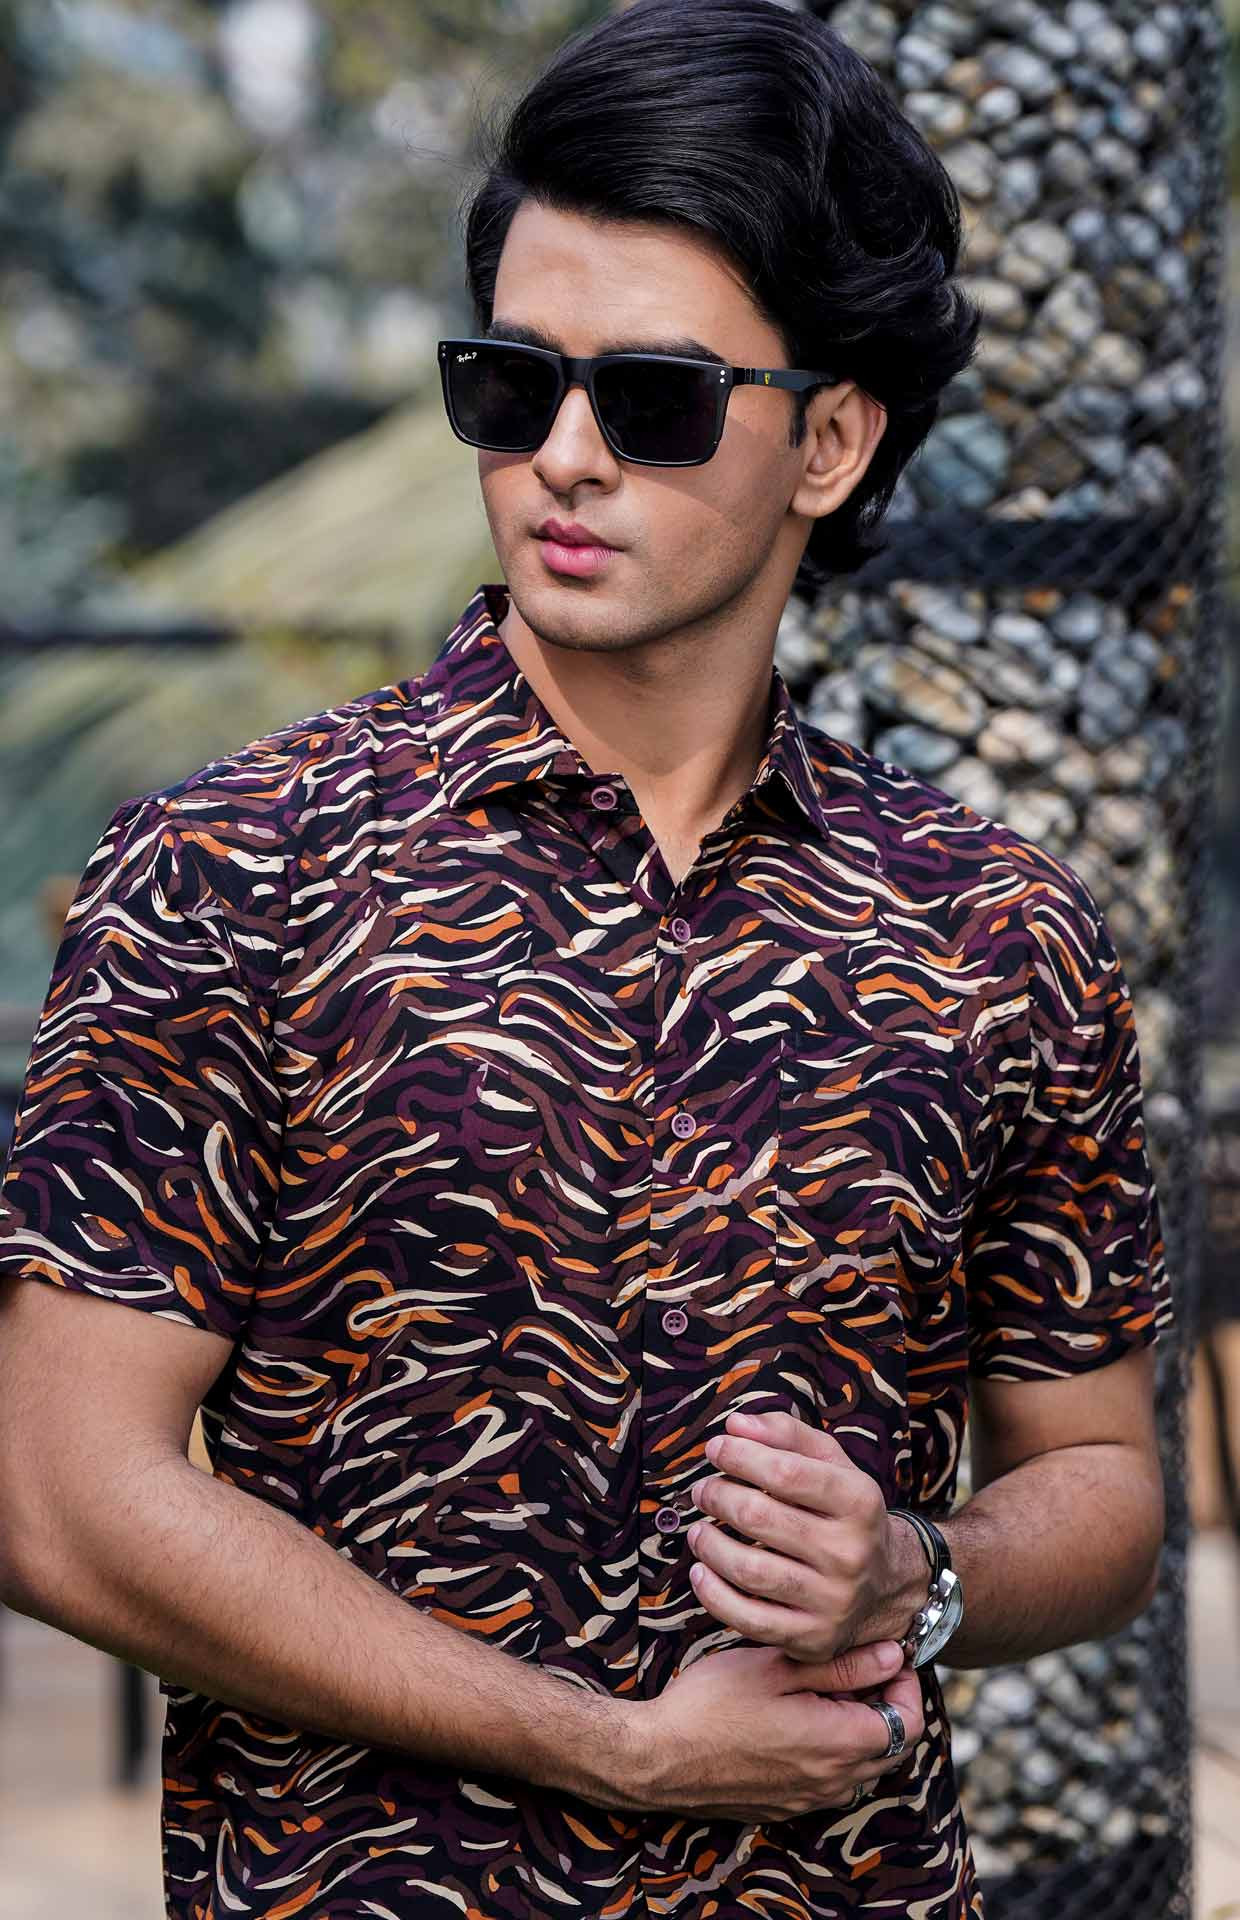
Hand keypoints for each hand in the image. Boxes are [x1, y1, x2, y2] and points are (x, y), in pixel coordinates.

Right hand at [616, 1640, 925, 1822]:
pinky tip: (797, 1717)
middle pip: (890, 1747)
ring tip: (824, 1687)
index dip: (906, 1687)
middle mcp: (832, 1782)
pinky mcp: (785, 1807)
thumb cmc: (713, 1704)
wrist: (659, 1758)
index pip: (908, 1724)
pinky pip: (828, 1780)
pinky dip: (830, 1749)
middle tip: (859, 1666)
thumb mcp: (777, 1667)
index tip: (887, 1656)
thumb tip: (892, 1657)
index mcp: (838, 1744)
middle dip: (885, 1704)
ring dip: (857, 1728)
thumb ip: (841, 1665)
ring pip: (860, 1765)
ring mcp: (809, 1800)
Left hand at [686, 1409, 921, 1661]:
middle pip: (760, 1518)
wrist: (887, 1586)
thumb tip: (735, 1425)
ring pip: (750, 1571)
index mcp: (859, 1502)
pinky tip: (700, 1571)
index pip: (786, 1471)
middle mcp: (850, 1553)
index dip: (741, 1455)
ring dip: (709, 1545)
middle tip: (704, 1490)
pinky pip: (749, 1620)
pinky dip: (713, 1595)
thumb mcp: (833, 1465)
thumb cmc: (845, 1514)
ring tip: (699, 1529)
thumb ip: (787, 1435)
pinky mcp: (813, 1639)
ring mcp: (833, 1601)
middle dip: (718, 1496)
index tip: (716, 1448)